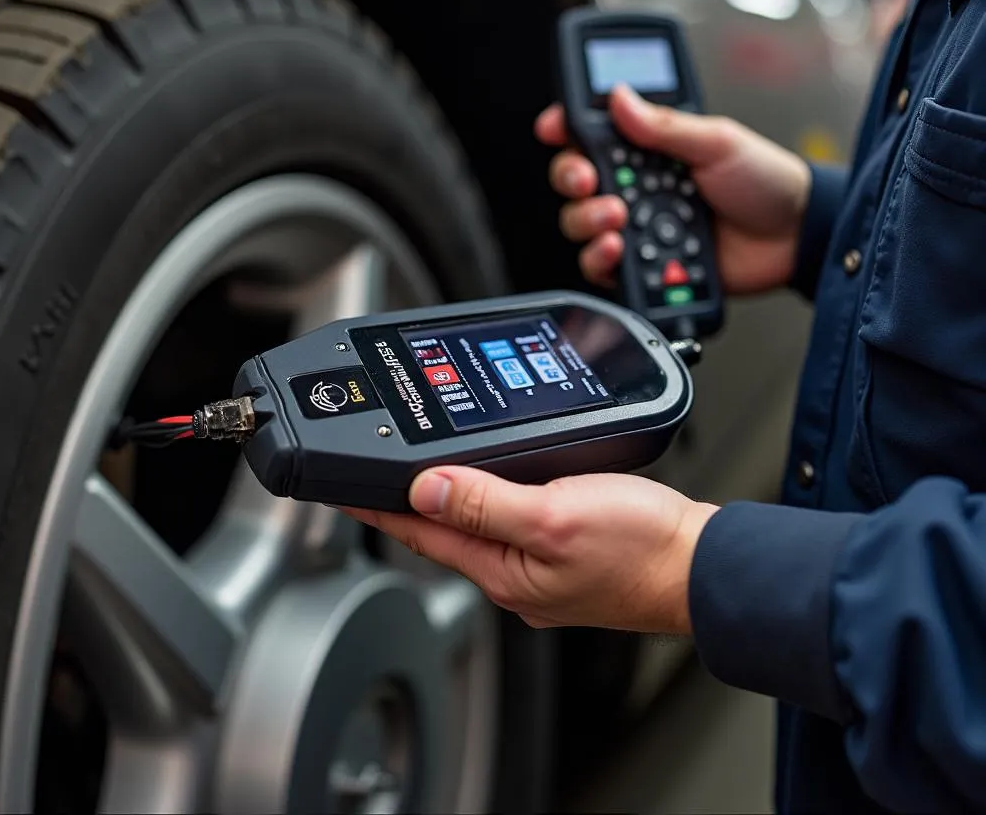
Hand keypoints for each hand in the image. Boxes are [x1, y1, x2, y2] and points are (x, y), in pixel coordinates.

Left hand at [342, 466, 718, 634]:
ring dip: (446, 498)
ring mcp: (538, 567)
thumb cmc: (641, 550)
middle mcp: (514, 575)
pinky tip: (494, 483)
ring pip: (475, 526)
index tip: (343, 484)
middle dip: (406, 500)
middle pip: (442, 532)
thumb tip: (428, 488)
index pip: (420, 533)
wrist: (702, 565)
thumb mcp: (556, 515)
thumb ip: (488, 504)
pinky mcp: (564, 554)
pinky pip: (509, 523)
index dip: (378, 503)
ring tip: (421, 470)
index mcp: (503, 570)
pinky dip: (489, 498)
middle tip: (374, 468)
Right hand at [536, 85, 811, 294]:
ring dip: (587, 219)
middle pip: (573, 180)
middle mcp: (633, 185)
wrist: (794, 238)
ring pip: (580, 223)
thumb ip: (665, 126)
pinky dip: (601, 259)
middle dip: (571, 177)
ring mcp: (635, 226)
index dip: (565, 128)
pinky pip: (601, 267)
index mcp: (648, 148)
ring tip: (617, 217)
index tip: (554, 127)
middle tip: (588, 179)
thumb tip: (619, 98)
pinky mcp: (640, 266)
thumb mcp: (718, 142)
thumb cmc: (765, 182)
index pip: (591, 133)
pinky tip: (618, 248)